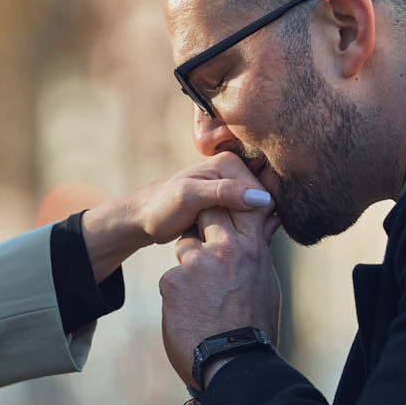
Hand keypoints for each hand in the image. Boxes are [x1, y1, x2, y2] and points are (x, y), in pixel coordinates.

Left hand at [82, 152, 272, 281]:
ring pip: (253, 213)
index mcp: (229, 162)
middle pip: (261, 203)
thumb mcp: (189, 198)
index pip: (263, 192)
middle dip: (250, 223)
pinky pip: (243, 219)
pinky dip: (238, 232)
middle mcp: (233, 171)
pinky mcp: (226, 203)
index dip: (255, 216)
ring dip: (244, 230)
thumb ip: (222, 194)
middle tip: (227, 239)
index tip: (235, 233)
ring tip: (223, 240)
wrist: (142, 219)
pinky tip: (225, 242)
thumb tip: (260, 198)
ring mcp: (230, 188)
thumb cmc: (160, 208)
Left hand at [158, 199, 281, 391]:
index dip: (228, 205)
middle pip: (207, 213)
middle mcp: (227, 249)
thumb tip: (269, 222)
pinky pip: (171, 277)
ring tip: (201, 298)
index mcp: (253, 250)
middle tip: (206, 253)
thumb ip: (258, 251)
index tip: (224, 213)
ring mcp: (198, 263)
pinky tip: (189, 315)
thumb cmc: (254, 328)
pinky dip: (177, 294)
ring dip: (188, 265)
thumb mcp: (265, 284)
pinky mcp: (173, 280)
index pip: (241, 205)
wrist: (234, 364)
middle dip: (203, 225)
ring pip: (185, 245)